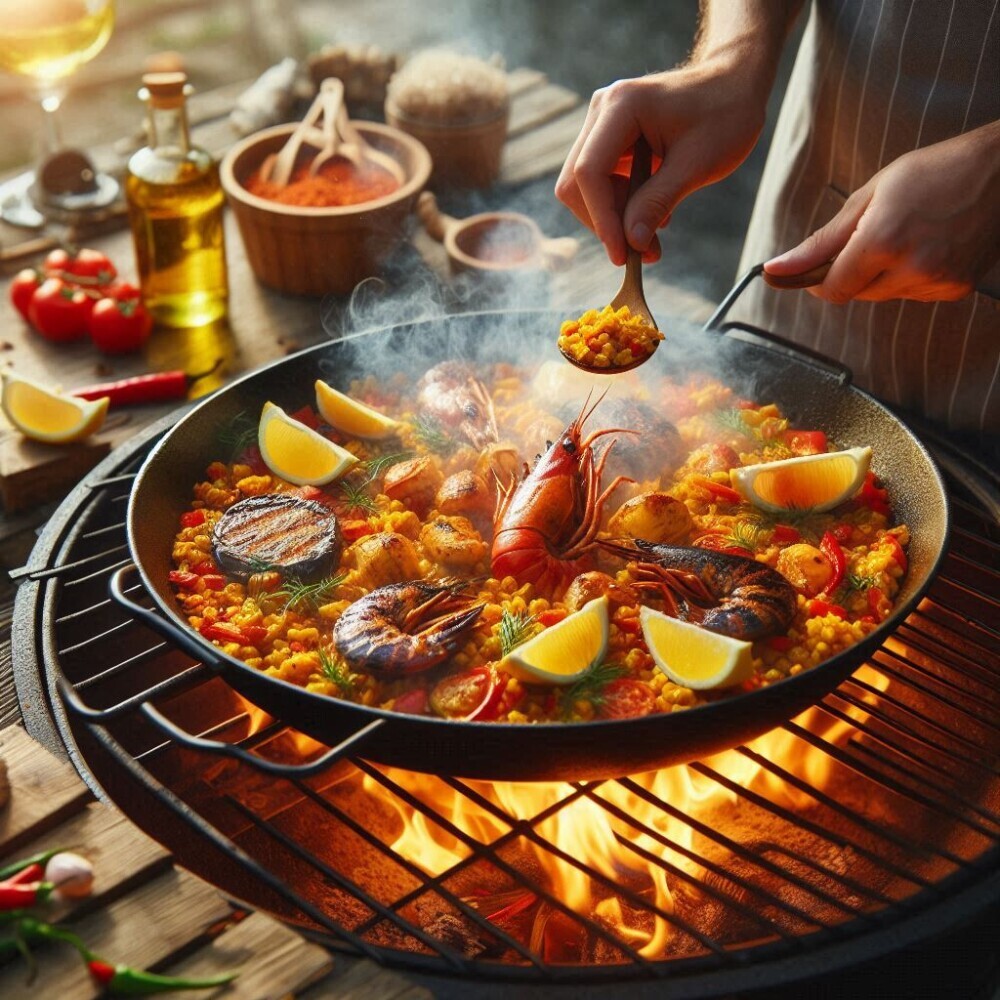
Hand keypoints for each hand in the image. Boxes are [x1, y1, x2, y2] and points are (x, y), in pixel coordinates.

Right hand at [555, 62, 770, 265]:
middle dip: (605, 222)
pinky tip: (650, 215)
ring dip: (613, 220)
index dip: (602, 218)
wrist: (734, 86)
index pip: (590, 172)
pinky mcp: (609, 140)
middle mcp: (602, 111)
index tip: (623, 254)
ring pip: (584, 188)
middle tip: (642, 252)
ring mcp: (602, 125)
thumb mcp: (697, 163)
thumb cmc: (724, 115)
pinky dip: (620, 208)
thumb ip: (658, 201)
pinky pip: (600, 184)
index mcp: (622, 105)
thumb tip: (632, 241)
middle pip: (577, 183)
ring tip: (651, 239)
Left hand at [764, 121, 999, 302]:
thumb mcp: (870, 195)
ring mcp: (937, 281)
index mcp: (884, 240)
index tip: (810, 272)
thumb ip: (822, 240)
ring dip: (881, 275)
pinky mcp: (955, 289)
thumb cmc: (934, 171)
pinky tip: (927, 245)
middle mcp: (911, 267)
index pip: (833, 288)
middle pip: (856, 294)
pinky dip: (909, 277)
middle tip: (869, 236)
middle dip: (852, 271)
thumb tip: (777, 269)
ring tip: (906, 233)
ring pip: (884, 296)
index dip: (817, 282)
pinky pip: (913, 295)